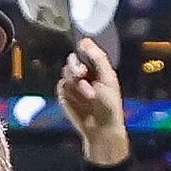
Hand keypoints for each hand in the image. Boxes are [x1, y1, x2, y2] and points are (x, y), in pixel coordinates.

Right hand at [58, 36, 125, 162]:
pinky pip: (61, 85)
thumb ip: (98, 58)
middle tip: (81, 72)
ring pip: (66, 71)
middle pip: (73, 59)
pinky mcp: (64, 94)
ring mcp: (73, 84)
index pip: (86, 51)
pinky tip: (78, 99)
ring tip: (86, 92)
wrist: (100, 128)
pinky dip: (68, 90)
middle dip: (76, 64)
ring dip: (74, 78)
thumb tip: (84, 41)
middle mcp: (84, 73)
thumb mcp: (108, 78)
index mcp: (97, 67)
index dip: (83, 47)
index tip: (82, 46)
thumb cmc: (109, 105)